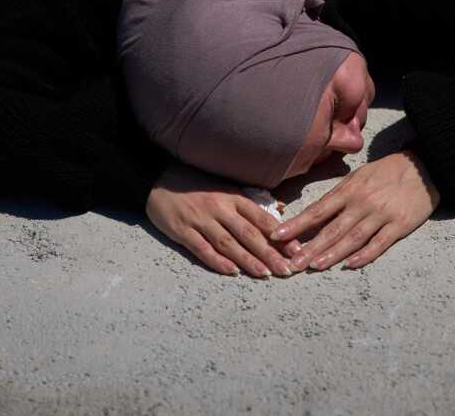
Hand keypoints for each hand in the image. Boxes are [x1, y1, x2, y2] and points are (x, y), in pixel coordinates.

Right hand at [146, 165, 300, 277]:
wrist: (157, 179)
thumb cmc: (196, 185)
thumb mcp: (224, 188)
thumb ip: (247, 204)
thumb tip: (278, 216)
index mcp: (233, 197)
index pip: (261, 218)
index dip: (280, 235)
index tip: (296, 249)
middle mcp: (219, 208)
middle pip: (249, 234)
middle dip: (270, 253)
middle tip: (287, 270)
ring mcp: (200, 220)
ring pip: (228, 243)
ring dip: (248, 260)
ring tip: (265, 274)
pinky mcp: (182, 230)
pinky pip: (202, 249)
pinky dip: (217, 261)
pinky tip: (231, 271)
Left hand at [270, 150, 439, 271]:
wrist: (425, 167)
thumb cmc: (387, 172)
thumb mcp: (360, 176)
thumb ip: (339, 194)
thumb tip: (315, 212)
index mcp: (350, 189)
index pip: (318, 210)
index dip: (297, 224)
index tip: (277, 235)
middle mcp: (362, 202)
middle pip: (332, 229)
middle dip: (310, 247)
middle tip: (292, 263)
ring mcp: (381, 214)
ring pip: (352, 238)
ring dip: (332, 253)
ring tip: (314, 266)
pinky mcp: (399, 225)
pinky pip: (379, 243)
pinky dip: (365, 255)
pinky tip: (350, 264)